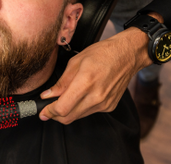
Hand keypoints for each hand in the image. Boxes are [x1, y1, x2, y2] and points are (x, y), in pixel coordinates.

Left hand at [38, 27, 152, 123]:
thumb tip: (48, 95)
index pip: (62, 108)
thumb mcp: (76, 62)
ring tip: (65, 99)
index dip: (49, 112)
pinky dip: (81, 108)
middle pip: (68, 118)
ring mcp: (104, 103)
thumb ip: (61, 82)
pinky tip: (81, 96)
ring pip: (78, 116)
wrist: (127, 55)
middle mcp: (96, 96)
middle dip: (55, 115)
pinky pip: (89, 112)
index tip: (43, 111)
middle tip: (48, 109)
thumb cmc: (102, 53)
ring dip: (68, 111)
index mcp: (85, 83)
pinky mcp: (109, 106)